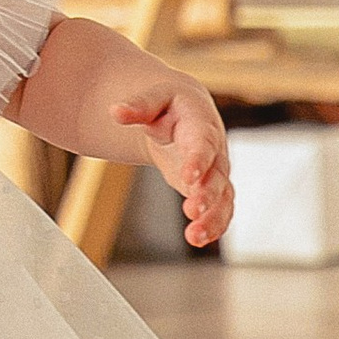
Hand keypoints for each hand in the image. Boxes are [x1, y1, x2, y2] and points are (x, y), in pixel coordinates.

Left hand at [112, 77, 233, 249]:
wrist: (187, 113)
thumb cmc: (170, 105)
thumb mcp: (155, 98)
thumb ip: (138, 106)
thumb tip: (115, 111)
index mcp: (201, 126)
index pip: (203, 144)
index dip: (198, 161)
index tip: (189, 178)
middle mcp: (214, 152)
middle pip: (217, 176)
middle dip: (207, 195)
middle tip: (193, 211)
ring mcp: (215, 173)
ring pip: (222, 199)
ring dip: (212, 219)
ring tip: (195, 237)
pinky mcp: (210, 190)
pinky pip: (220, 210)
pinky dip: (214, 226)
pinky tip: (200, 240)